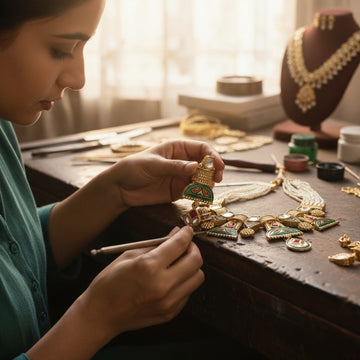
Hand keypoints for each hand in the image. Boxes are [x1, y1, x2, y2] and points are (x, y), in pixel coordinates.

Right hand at [79, 226, 203, 336]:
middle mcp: (162, 285)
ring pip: (197, 277)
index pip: (179, 245)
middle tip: (184, 245)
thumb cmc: (110, 282)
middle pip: (196, 261)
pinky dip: (185, 282)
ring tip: (179, 262)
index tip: (187, 230)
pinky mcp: (170, 313)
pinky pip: (188, 292)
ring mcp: (168, 302)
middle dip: (193, 248)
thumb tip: (175, 234)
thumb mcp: (129, 255)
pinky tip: (172, 278)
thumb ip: (155, 244)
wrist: (100, 315)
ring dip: (192, 266)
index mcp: (149, 266)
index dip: (186, 234)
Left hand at [106, 139, 223, 207]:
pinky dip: (199, 194)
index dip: (213, 155)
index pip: (201, 148)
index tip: (219, 165)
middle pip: (206, 164)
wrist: (120, 188)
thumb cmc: (134, 168)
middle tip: (217, 180)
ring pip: (202, 179)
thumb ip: (174, 166)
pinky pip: (193, 191)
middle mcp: (183, 161)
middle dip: (214, 171)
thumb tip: (196, 166)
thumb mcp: (154, 164)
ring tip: (207, 189)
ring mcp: (181, 176)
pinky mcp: (178, 191)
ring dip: (207, 184)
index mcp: (177, 148)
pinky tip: (198, 196)